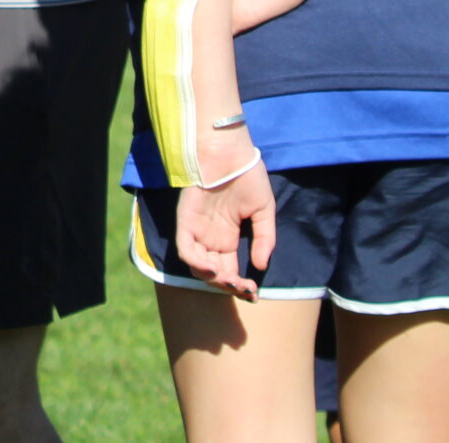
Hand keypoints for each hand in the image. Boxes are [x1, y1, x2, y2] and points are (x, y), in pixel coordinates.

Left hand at [173, 152, 274, 300]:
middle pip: (213, 273)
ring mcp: (196, 230)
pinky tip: (212, 269)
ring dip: (213, 279)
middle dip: (228, 286)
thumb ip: (264, 238)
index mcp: (227, 238)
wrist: (230, 154)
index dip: (240, 286)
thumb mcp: (263, 211)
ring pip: (197, 266)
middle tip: (244, 290)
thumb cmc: (247, 176)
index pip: (230, 271)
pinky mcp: (185, 221)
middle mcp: (210, 238)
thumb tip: (261, 266)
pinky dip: (196, 263)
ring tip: (229, 280)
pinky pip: (185, 249)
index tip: (253, 294)